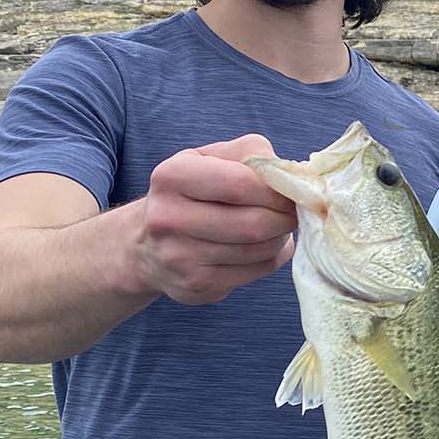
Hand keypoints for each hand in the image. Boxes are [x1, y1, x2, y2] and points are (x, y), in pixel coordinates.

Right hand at [134, 136, 295, 305]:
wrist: (146, 245)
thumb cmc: (190, 192)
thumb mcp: (208, 158)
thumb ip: (249, 152)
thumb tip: (288, 174)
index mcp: (171, 177)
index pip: (240, 184)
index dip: (276, 190)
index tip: (290, 191)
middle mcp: (167, 219)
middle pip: (253, 224)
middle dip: (285, 217)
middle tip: (293, 211)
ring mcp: (180, 258)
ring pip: (258, 250)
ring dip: (280, 237)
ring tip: (276, 226)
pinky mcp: (196, 286)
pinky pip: (256, 271)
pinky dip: (271, 257)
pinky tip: (263, 246)